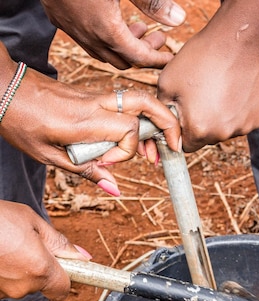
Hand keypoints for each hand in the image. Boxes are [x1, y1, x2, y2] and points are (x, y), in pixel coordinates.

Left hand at [0, 46, 180, 194]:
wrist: (3, 89)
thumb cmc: (20, 121)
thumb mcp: (50, 156)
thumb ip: (86, 171)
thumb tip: (114, 188)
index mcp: (85, 120)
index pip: (129, 130)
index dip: (127, 152)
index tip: (110, 165)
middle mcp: (95, 103)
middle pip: (146, 102)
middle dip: (167, 122)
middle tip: (175, 146)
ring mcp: (96, 96)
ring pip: (140, 100)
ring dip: (154, 123)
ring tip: (154, 153)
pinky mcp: (93, 95)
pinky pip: (125, 104)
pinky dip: (138, 120)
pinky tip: (134, 141)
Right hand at [0, 201, 91, 300]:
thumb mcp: (33, 222)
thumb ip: (59, 243)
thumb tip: (82, 256)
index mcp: (41, 270)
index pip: (64, 289)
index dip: (64, 277)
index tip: (62, 266)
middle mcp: (23, 286)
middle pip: (41, 285)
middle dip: (39, 268)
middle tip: (28, 245)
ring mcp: (3, 291)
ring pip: (21, 284)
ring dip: (18, 269)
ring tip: (7, 246)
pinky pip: (4, 283)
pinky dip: (3, 271)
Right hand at [40, 0, 185, 69]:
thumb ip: (152, 2)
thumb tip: (178, 20)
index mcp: (106, 30)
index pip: (139, 58)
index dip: (157, 60)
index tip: (170, 59)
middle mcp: (87, 36)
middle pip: (121, 60)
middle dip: (143, 54)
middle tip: (158, 39)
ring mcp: (70, 28)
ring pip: (102, 52)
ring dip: (122, 46)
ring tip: (137, 29)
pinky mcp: (58, 17)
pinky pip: (85, 39)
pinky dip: (103, 38)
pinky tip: (109, 20)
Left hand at [157, 0, 258, 151]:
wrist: (242, 36)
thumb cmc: (202, 55)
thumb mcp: (167, 81)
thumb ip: (164, 111)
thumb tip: (167, 128)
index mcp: (199, 129)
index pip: (185, 146)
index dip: (183, 130)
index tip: (187, 113)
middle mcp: (223, 134)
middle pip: (208, 139)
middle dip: (203, 122)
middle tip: (205, 94)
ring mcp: (245, 127)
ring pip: (227, 130)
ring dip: (223, 116)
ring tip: (222, 87)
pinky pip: (245, 120)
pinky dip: (241, 109)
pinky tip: (238, 88)